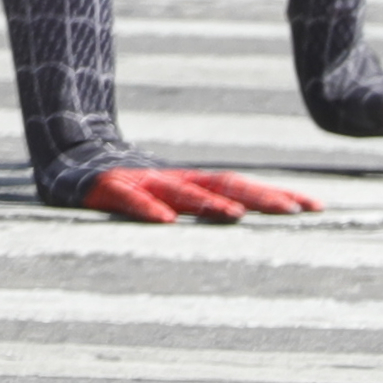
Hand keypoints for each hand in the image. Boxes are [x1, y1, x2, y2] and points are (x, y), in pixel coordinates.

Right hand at [82, 165, 320, 224]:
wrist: (65, 154)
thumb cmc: (123, 188)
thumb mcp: (167, 200)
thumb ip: (202, 207)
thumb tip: (247, 227)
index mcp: (189, 184)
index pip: (241, 186)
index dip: (276, 194)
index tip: (316, 208)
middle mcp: (171, 180)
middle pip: (222, 185)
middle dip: (259, 198)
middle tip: (294, 212)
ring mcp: (139, 182)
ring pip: (179, 191)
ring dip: (208, 204)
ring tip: (235, 217)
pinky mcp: (104, 189)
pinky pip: (127, 201)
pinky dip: (145, 209)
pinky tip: (163, 222)